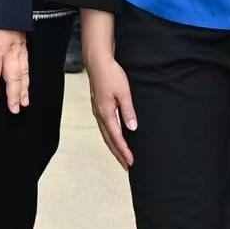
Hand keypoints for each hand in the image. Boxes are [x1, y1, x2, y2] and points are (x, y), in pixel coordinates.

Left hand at [0, 28, 28, 113]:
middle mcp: (9, 50)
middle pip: (13, 77)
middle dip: (14, 95)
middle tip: (15, 109)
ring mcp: (18, 45)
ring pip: (23, 71)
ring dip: (25, 88)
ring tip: (25, 101)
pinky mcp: (23, 41)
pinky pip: (27, 61)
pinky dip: (28, 74)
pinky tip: (28, 81)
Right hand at [86, 50, 136, 169]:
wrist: (97, 62)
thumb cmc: (111, 75)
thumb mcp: (124, 92)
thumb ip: (128, 111)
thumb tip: (132, 128)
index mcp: (106, 113)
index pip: (116, 137)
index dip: (124, 151)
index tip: (131, 162)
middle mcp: (100, 115)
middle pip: (109, 140)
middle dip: (118, 154)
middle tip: (127, 166)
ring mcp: (97, 111)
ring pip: (105, 134)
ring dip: (113, 146)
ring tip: (121, 156)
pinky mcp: (98, 107)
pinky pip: (104, 127)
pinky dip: (110, 136)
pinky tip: (115, 137)